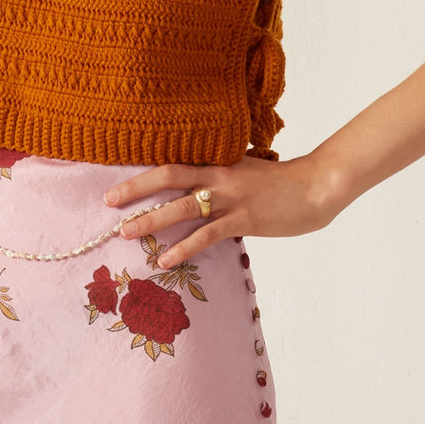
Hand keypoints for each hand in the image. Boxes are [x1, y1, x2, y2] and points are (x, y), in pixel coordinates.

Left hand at [103, 152, 344, 268]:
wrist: (316, 186)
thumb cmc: (281, 183)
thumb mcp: (246, 173)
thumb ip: (220, 180)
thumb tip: (196, 193)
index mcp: (217, 163)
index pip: (172, 164)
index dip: (143, 173)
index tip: (118, 183)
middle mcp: (218, 176)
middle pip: (168, 178)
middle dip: (135, 191)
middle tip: (108, 203)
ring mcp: (230, 197)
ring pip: (181, 207)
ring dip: (151, 221)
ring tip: (126, 234)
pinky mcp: (244, 219)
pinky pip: (207, 234)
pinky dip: (184, 248)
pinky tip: (166, 260)